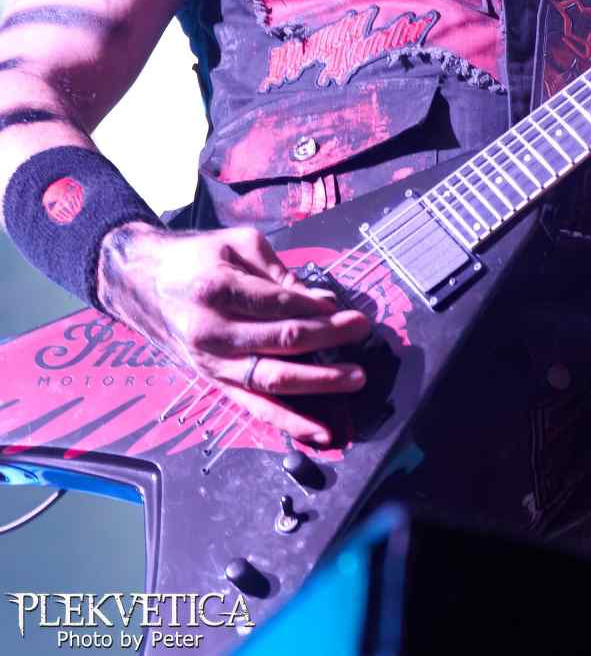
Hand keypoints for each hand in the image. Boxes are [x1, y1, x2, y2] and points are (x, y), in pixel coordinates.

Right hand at [96, 222, 371, 446]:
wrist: (141, 283)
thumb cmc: (196, 258)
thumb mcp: (239, 245)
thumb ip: (281, 273)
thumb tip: (323, 302)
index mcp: (217, 290)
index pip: (279, 305)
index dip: (316, 308)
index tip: (344, 307)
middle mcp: (212, 332)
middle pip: (281, 341)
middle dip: (328, 338)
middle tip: (362, 329)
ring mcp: (212, 363)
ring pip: (271, 381)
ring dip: (318, 381)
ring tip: (355, 377)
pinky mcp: (215, 383)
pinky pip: (254, 407)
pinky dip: (288, 422)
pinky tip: (320, 432)